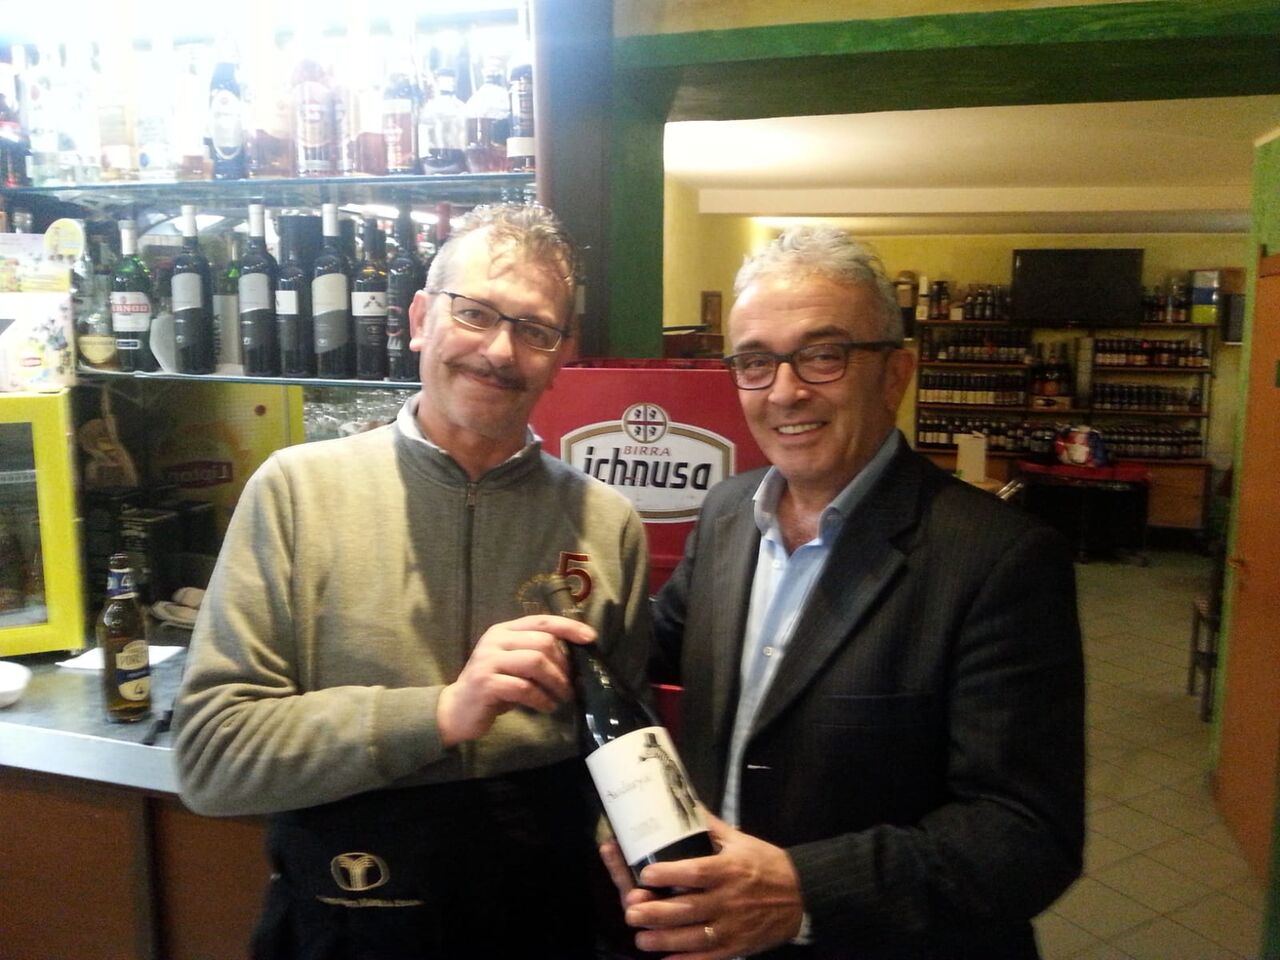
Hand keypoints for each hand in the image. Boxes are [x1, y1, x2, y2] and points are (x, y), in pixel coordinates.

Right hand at [436, 614, 593, 746]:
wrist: (456, 710)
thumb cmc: (493, 687)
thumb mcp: (513, 665)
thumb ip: (536, 655)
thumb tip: (574, 659)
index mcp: (504, 631)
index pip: (542, 620)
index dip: (569, 627)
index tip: (590, 638)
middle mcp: (495, 640)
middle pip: (543, 642)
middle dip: (563, 665)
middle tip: (571, 684)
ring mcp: (488, 661)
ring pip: (535, 662)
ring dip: (556, 681)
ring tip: (563, 696)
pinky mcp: (486, 684)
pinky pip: (523, 688)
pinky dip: (541, 699)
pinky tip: (547, 707)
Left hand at [603, 813, 805, 958]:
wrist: (802, 895)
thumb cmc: (767, 864)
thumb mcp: (741, 840)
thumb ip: (710, 827)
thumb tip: (685, 804)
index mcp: (728, 869)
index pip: (694, 872)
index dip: (668, 874)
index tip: (644, 874)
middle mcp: (728, 899)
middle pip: (687, 908)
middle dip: (655, 912)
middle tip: (630, 912)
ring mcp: (732, 926)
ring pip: (693, 936)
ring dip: (664, 939)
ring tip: (640, 938)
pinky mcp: (737, 946)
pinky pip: (707, 957)